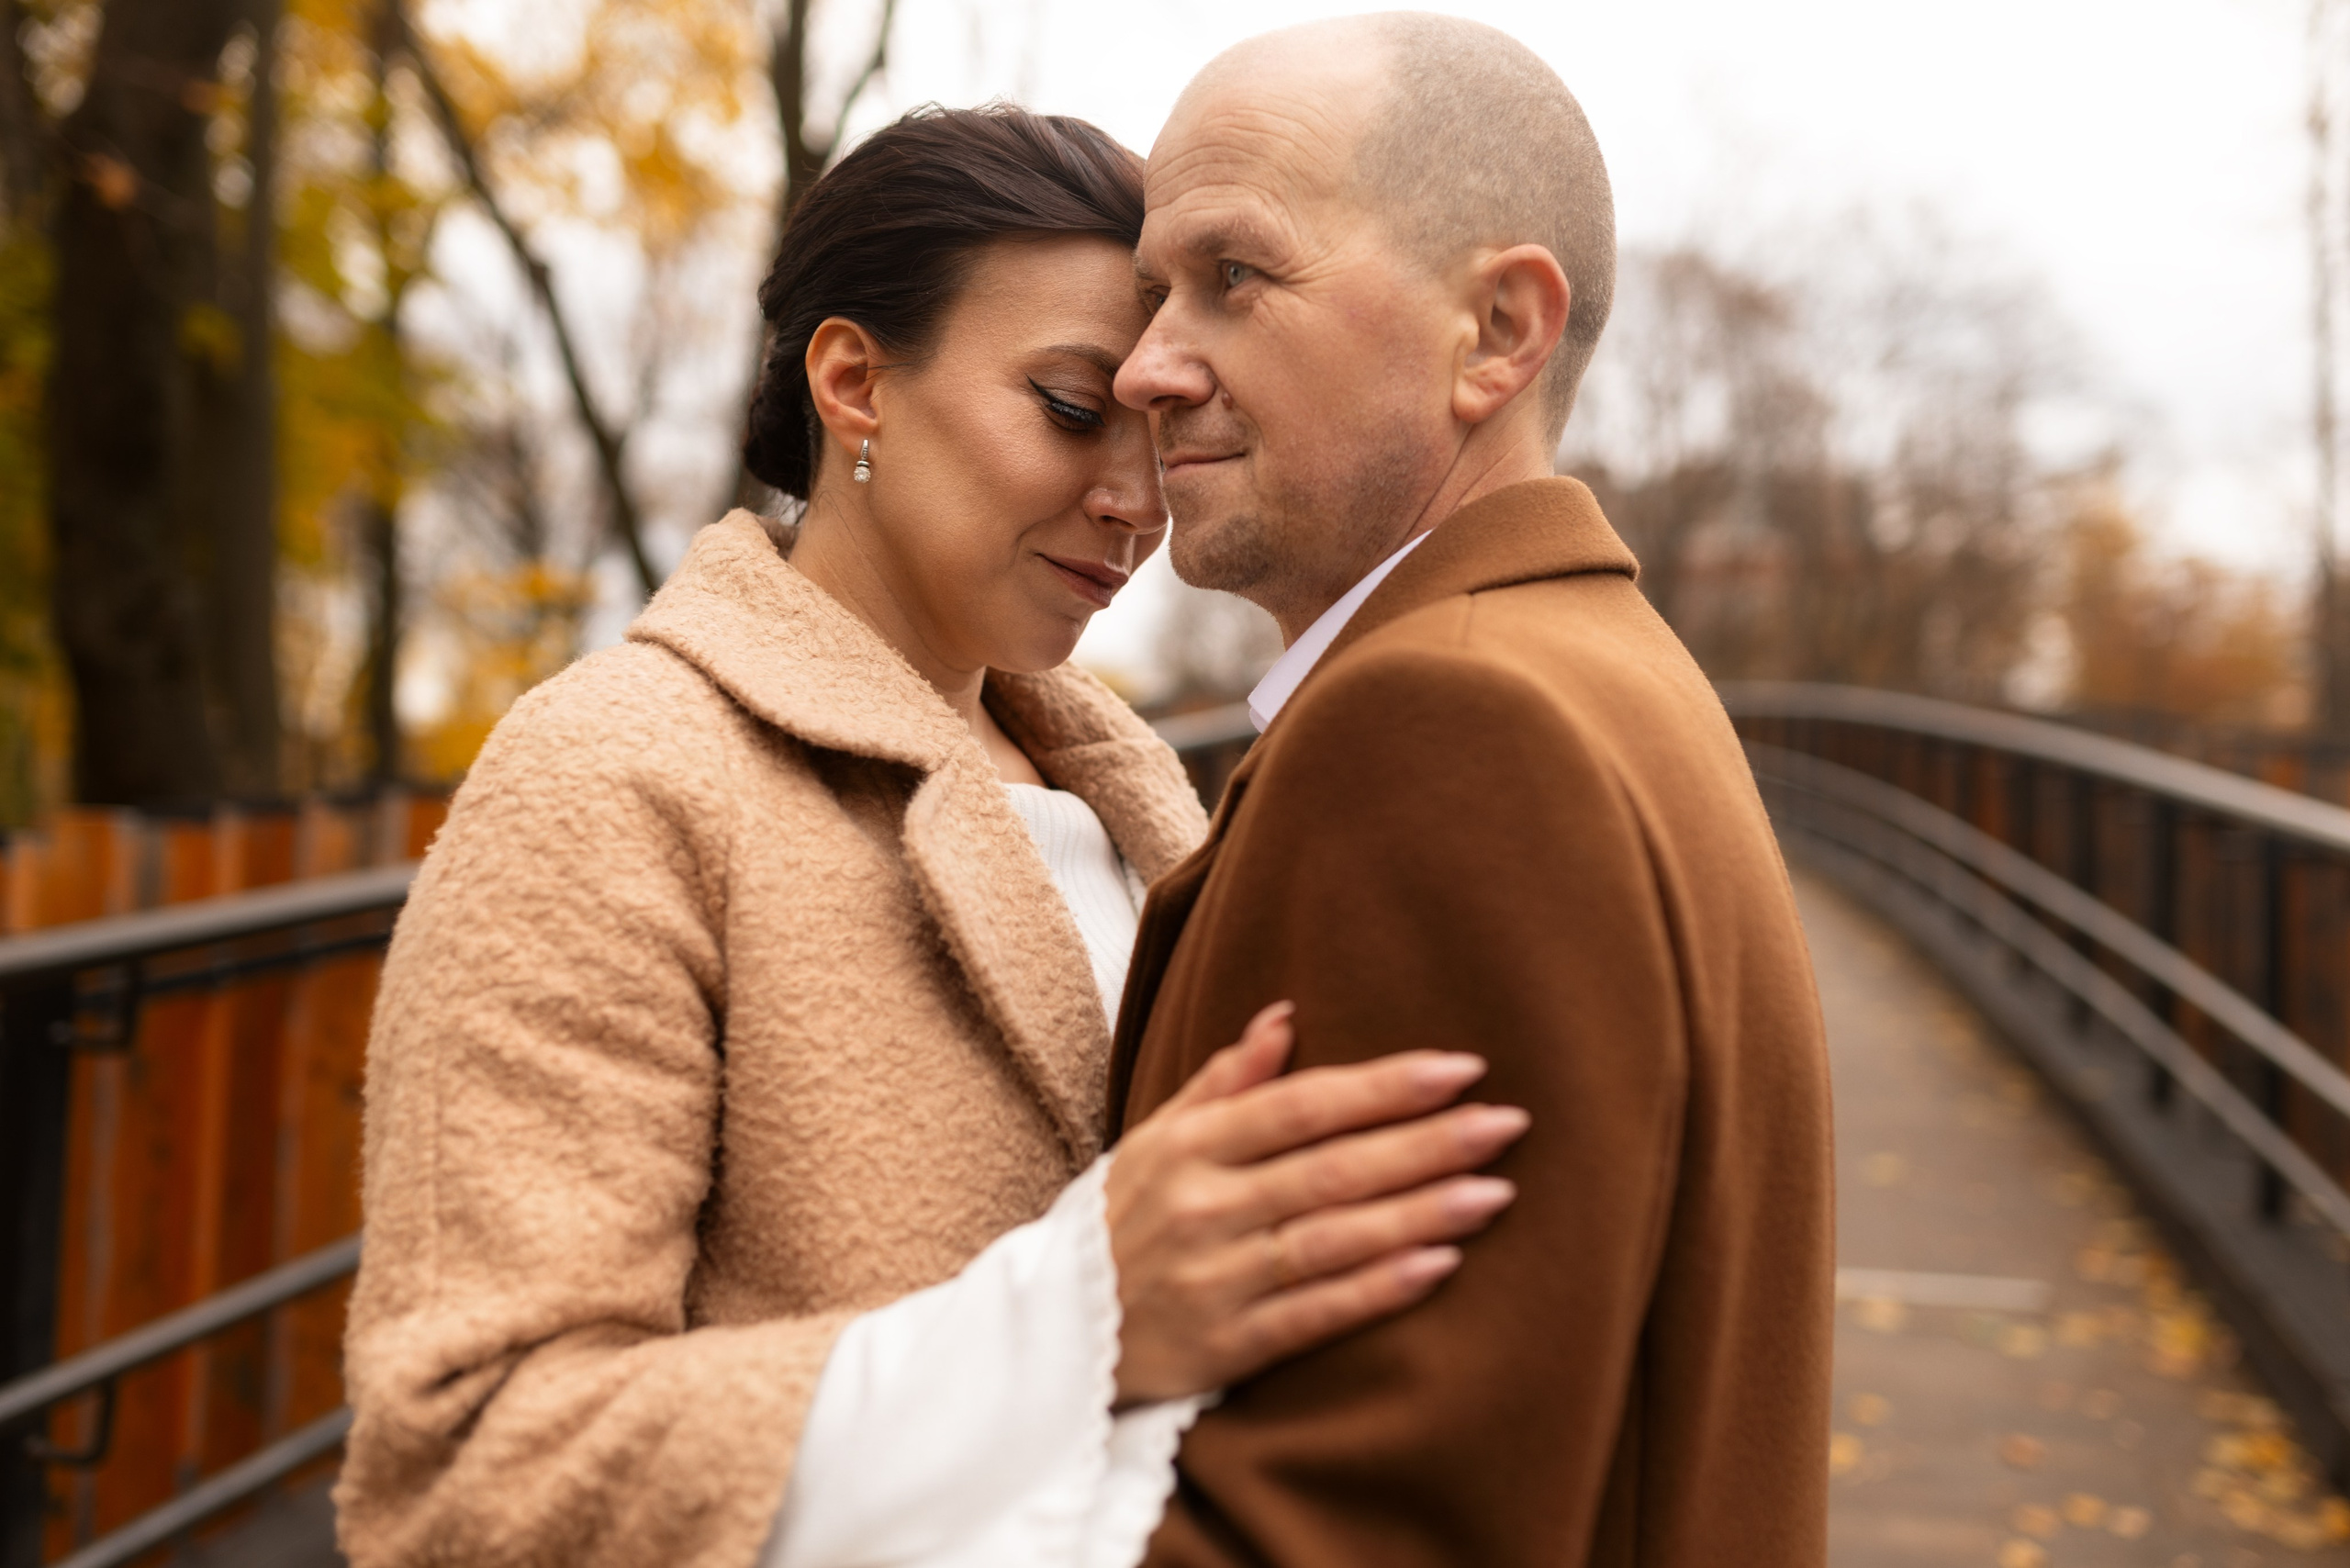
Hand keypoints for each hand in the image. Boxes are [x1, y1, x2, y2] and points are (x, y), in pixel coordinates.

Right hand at [1105, 1003, 1527, 1404]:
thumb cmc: (1121, 1224)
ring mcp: (1212, 1279)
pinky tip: (1439, 1266)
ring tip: (1496, 1192)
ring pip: (1332, 1238)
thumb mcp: (1154, 1141)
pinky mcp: (1224, 1346)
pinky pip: (1313, 1314)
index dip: (1384, 1087)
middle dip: (1426, 1143)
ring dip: (1420, 1213)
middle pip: (1331, 1168)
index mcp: (1187, 1146)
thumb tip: (1285, 1014)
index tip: (1461, 1068)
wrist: (1051, 1340)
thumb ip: (1224, 1082)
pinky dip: (1377, 1289)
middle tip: (1508, 1124)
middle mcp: (1200, 1207)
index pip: (1301, 1105)